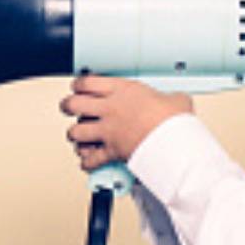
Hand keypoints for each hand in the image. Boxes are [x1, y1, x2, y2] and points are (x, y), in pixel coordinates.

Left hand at [60, 74, 192, 170]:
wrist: (173, 141)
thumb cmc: (174, 120)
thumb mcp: (175, 100)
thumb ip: (170, 98)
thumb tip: (177, 100)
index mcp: (122, 91)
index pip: (88, 82)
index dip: (78, 84)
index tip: (78, 87)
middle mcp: (110, 109)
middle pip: (74, 104)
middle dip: (68, 106)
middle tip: (68, 107)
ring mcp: (108, 131)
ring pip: (75, 132)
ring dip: (74, 135)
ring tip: (76, 136)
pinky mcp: (111, 152)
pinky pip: (90, 160)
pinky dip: (87, 162)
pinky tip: (87, 162)